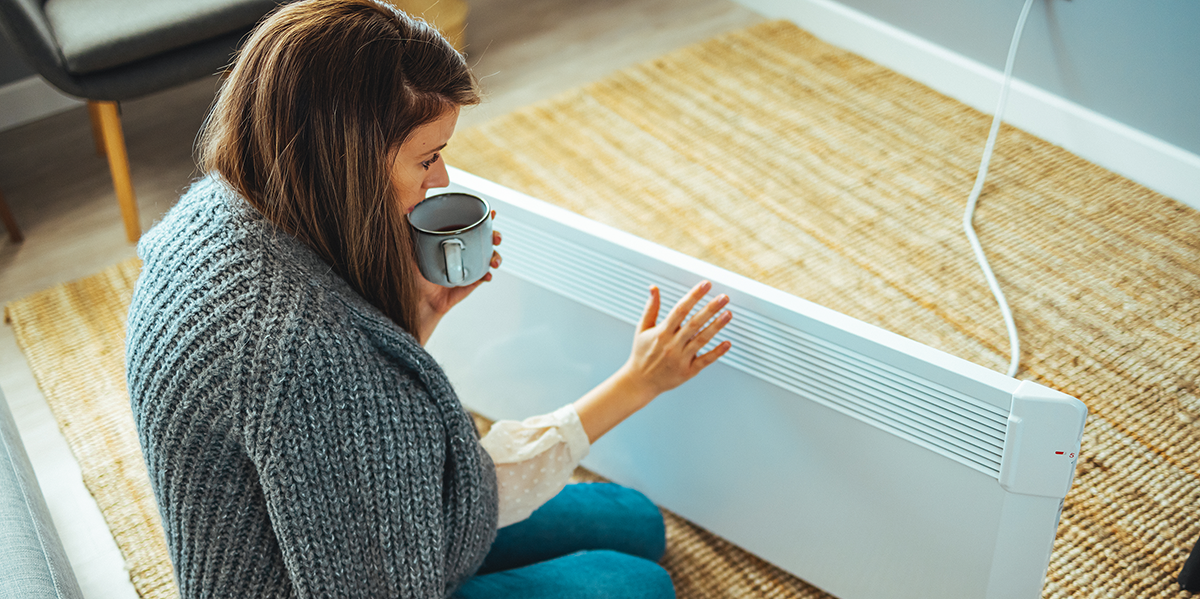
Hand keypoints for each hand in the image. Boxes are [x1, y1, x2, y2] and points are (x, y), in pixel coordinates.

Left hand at [415, 211, 500, 344]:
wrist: (418, 301)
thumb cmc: (412, 276)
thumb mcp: (410, 249)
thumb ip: (411, 231)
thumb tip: (408, 210)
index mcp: (451, 239)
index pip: (470, 224)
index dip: (483, 218)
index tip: (492, 213)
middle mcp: (462, 251)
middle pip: (485, 238)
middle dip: (495, 235)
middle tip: (496, 237)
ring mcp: (468, 266)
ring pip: (489, 256)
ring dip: (496, 255)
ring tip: (494, 260)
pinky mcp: (471, 282)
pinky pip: (484, 276)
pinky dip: (488, 274)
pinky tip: (487, 275)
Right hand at [572, 280, 732, 442]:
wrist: (639, 382)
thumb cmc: (641, 354)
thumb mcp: (642, 329)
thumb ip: (651, 308)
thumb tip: (654, 288)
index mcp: (662, 332)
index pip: (680, 309)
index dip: (694, 295)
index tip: (705, 284)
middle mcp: (672, 344)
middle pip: (694, 323)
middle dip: (710, 308)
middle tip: (724, 297)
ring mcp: (681, 358)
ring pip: (701, 340)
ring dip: (716, 326)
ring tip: (728, 314)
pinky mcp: (688, 371)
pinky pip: (705, 361)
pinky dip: (717, 352)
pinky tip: (727, 343)